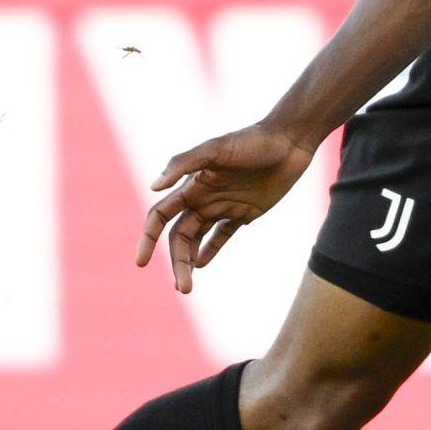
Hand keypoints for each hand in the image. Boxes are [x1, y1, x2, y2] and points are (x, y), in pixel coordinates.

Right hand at [134, 124, 317, 293]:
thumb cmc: (251, 141)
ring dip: (189, 262)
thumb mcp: (216, 150)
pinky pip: (222, 234)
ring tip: (187, 287)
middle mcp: (202, 197)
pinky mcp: (244, 211)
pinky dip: (211, 249)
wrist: (289, 140)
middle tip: (183, 288)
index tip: (141, 262)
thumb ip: (183, 164)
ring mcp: (223, 205)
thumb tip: (153, 188)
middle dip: (177, 262)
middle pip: (179, 236)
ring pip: (197, 239)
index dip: (147, 238)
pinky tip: (202, 265)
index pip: (160, 216)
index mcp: (190, 185)